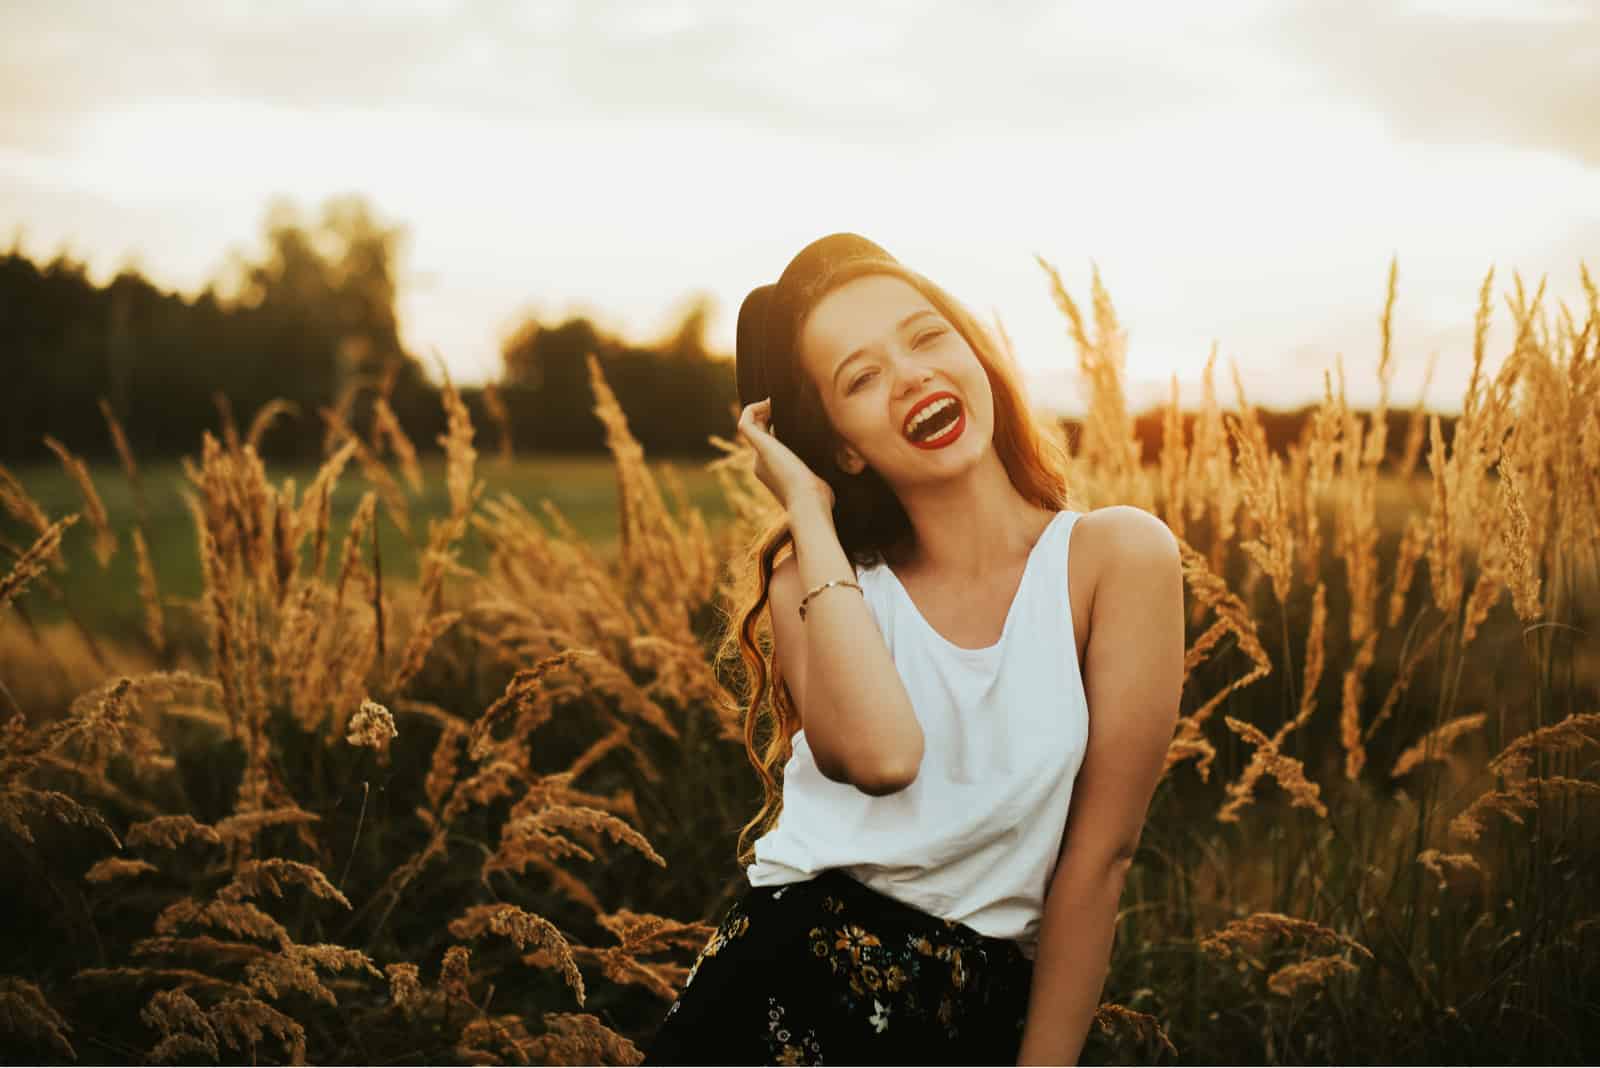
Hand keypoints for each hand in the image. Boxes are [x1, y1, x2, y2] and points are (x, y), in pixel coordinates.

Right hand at [737, 398, 834, 514]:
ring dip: (759, 409)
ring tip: (775, 399)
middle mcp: (761, 464)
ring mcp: (759, 456)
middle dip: (768, 415)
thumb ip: (821, 474)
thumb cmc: (819, 500)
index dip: (777, 426)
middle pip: (759, 433)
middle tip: (783, 402)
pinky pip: (745, 423)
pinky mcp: (760, 447)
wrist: (809, 504)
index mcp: (774, 472)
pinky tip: (770, 402)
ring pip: (750, 426)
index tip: (793, 415)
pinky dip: (752, 409)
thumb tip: (838, 465)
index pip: (770, 443)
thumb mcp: (820, 484)